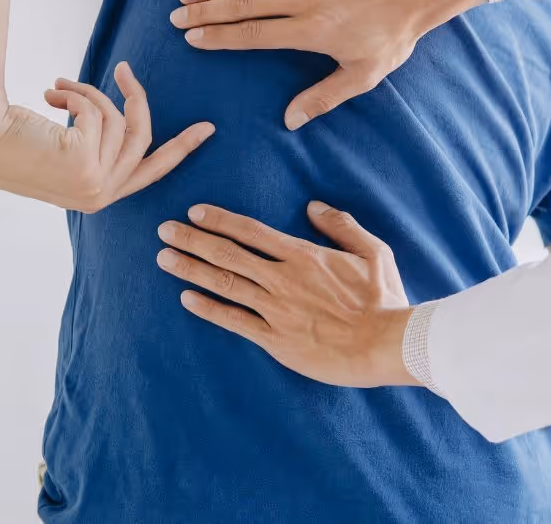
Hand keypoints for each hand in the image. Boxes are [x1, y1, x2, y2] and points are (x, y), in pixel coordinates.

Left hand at [0, 61, 213, 212]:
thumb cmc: (9, 141)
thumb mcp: (61, 149)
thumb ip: (93, 144)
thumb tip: (120, 114)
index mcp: (97, 197)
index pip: (151, 171)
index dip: (182, 147)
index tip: (207, 129)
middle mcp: (100, 196)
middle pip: (143, 139)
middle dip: (138, 100)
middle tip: (126, 69)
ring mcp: (94, 184)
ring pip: (117, 120)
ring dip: (88, 93)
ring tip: (56, 87)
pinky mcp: (84, 165)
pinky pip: (98, 113)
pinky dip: (75, 95)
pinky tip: (49, 95)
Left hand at [155, 201, 418, 387]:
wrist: (386, 344)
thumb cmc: (383, 299)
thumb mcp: (373, 252)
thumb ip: (342, 226)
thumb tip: (314, 207)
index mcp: (303, 255)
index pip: (251, 231)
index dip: (219, 220)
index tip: (195, 212)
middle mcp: (282, 279)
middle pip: (228, 254)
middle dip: (192, 240)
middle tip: (164, 230)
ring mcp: (276, 310)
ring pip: (224, 284)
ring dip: (191, 269)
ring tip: (164, 258)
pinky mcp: (276, 340)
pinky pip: (234, 321)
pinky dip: (208, 309)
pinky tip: (186, 299)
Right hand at [169, 0, 486, 129]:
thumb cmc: (392, 36)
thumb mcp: (364, 75)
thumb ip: (324, 97)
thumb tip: (289, 121)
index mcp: (314, 29)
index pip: (256, 34)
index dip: (221, 37)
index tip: (192, 38)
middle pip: (245, 4)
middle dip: (207, 10)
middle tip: (175, 17)